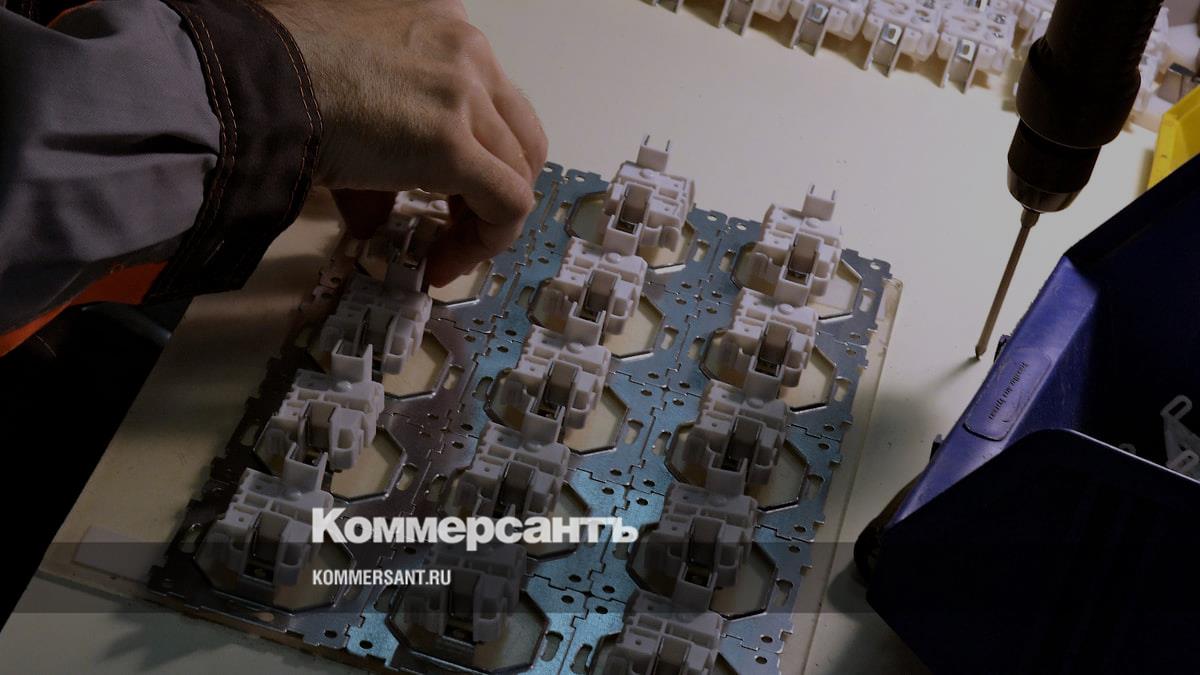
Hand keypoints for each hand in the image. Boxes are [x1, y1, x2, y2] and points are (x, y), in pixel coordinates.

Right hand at [262, 0, 547, 285]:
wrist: (248, 80)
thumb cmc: (275, 73)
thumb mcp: (346, 87)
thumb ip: (378, 146)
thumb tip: (372, 217)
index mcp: (441, 22)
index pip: (490, 98)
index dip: (479, 153)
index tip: (445, 194)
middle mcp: (466, 49)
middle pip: (517, 135)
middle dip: (494, 189)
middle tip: (454, 227)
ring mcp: (464, 94)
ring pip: (517, 172)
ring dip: (486, 223)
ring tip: (444, 254)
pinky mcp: (451, 143)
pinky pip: (506, 204)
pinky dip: (487, 241)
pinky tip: (445, 262)